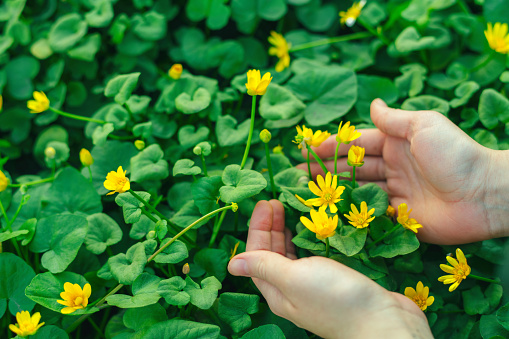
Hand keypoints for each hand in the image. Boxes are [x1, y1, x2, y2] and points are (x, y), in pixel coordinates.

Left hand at [228, 200, 432, 338]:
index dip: (258, 227)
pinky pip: (314, 257)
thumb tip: (232, 264)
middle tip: (277, 200)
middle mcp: (292, 289)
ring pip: (293, 254)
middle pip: (273, 254)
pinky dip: (309, 240)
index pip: (257, 254)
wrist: (384, 322)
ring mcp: (314, 286)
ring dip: (288, 232)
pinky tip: (313, 229)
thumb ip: (264, 266)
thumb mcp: (293, 277)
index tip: (267, 202)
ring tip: (290, 210)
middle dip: (272, 226)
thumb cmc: (335, 298)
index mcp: (277, 291)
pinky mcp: (334, 282)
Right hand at [299, 99, 508, 243]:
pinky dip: (350, 212)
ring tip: (306, 192)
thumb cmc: (454, 154)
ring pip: (357, 190)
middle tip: (297, 173)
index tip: (306, 147)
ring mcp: (395, 192)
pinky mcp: (399, 217)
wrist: (484, 194)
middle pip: (352, 167)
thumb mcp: (424, 126)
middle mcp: (393, 167)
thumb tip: (374, 103)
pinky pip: (370, 213)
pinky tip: (329, 213)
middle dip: (325, 169)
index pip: (357, 142)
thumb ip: (394, 119)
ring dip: (333, 190)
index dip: (332, 145)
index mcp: (397, 143)